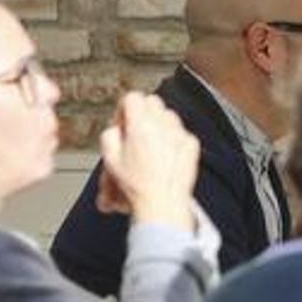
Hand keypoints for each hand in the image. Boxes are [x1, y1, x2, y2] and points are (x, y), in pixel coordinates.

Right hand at [97, 92, 199, 230]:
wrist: (162, 203)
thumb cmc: (137, 187)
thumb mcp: (110, 158)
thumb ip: (110, 134)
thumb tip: (117, 127)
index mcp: (141, 126)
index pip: (133, 97)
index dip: (125, 109)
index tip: (123, 121)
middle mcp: (163, 126)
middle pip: (152, 102)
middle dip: (142, 113)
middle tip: (135, 130)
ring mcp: (180, 134)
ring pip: (168, 115)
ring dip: (158, 124)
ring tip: (150, 144)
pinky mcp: (191, 144)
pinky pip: (181, 132)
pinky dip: (173, 139)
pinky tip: (164, 155)